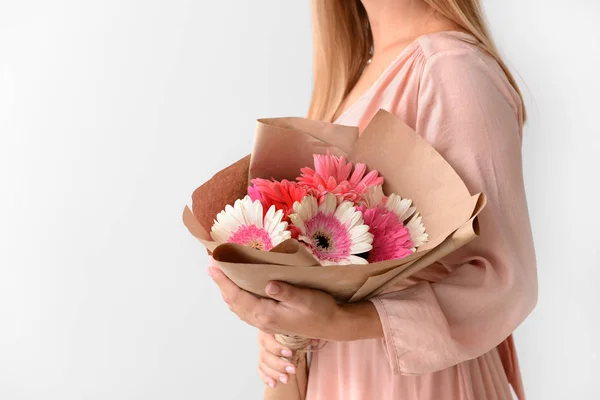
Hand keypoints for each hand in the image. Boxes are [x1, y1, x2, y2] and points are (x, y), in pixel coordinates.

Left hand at [207, 264, 383, 340]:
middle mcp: (262, 320)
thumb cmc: (321, 310)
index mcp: (266, 314)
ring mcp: (265, 322)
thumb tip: (268, 284)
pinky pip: (246, 309)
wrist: (333, 326)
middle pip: (233, 302)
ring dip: (228, 291)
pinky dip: (237, 298)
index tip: (212, 265)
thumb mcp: (306, 298)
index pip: (237, 296)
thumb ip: (286, 291)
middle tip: (211, 265)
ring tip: (221, 276)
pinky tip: (238, 290)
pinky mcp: (271, 321)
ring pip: (238, 307)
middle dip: (221, 284)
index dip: (223, 281)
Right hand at [257, 331, 318, 387]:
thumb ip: (304, 334)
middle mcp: (263, 341)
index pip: (267, 339)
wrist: (285, 329)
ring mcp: (262, 351)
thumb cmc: (291, 328)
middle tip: (293, 369)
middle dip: (279, 364)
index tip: (290, 353)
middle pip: (265, 355)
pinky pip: (261, 370)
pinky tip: (275, 384)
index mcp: (268, 330)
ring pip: (263, 364)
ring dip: (275, 373)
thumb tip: (315, 341)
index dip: (277, 347)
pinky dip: (267, 378)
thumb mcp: (297, 328)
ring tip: (287, 379)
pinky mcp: (263, 361)